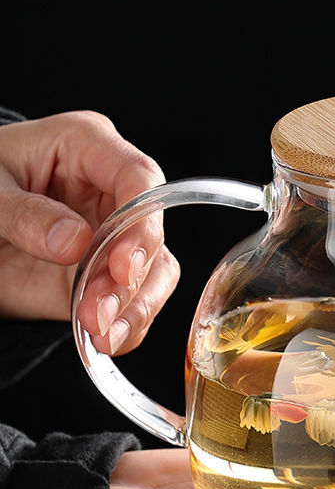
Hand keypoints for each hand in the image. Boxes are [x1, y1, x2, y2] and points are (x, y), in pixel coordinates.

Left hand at [0, 110, 178, 353]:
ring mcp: (116, 237)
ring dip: (133, 308)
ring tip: (99, 331)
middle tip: (98, 308)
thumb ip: (24, 213)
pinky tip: (105, 340)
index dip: (141, 220)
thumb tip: (75, 241)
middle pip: (152, 232)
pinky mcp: (111, 276)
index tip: (120, 264)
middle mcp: (113, 193)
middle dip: (130, 277)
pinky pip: (138, 302)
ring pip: (156, 272)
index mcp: (87, 148)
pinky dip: (127, 326)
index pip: (138, 176)